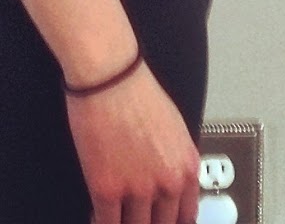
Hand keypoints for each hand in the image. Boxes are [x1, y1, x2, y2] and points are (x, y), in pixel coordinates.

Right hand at [66, 63, 200, 223]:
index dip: (171, 223)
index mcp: (186, 167)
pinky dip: (101, 222)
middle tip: (138, 219)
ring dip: (126, 223)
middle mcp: (167, 183)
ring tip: (118, 217)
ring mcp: (137, 190)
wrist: (110, 75)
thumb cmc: (137, 89)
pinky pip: (107, 223)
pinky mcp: (106, 190)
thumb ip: (174, 162)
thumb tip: (166, 183)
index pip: (186, 217)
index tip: (162, 222)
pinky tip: (98, 216)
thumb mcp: (173, 128)